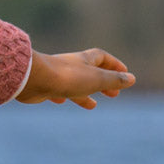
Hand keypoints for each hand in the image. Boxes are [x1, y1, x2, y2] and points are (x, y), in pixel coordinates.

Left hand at [16, 48, 134, 109]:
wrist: (32, 79)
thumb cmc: (66, 77)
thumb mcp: (96, 79)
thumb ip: (114, 80)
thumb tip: (132, 79)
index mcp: (83, 61)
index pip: (102, 58)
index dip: (114, 65)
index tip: (125, 74)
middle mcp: (69, 66)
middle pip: (89, 72)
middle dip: (103, 83)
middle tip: (114, 94)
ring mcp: (55, 76)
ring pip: (73, 84)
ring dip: (85, 94)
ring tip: (93, 105)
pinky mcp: (42, 86)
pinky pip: (54, 91)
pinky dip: (63, 96)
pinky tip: (62, 101)